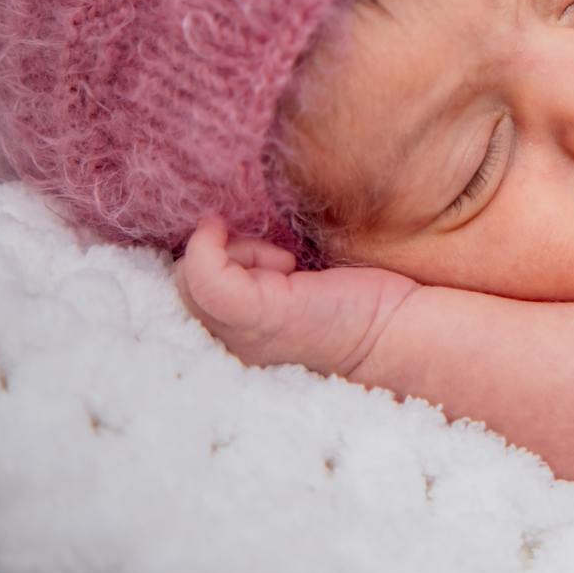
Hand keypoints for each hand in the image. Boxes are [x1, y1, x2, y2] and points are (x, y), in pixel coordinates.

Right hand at [174, 214, 416, 376]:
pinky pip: (204, 273)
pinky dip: (223, 249)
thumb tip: (217, 226)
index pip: (179, 298)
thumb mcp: (286, 286)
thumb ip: (248, 271)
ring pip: (187, 276)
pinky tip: (281, 260)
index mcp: (231, 339)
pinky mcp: (257, 316)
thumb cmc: (349, 305)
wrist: (395, 332)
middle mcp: (225, 345)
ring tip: (284, 264)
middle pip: (178, 284)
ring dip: (233, 252)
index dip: (203, 264)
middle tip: (277, 261)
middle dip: (222, 257)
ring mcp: (237, 334)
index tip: (253, 257)